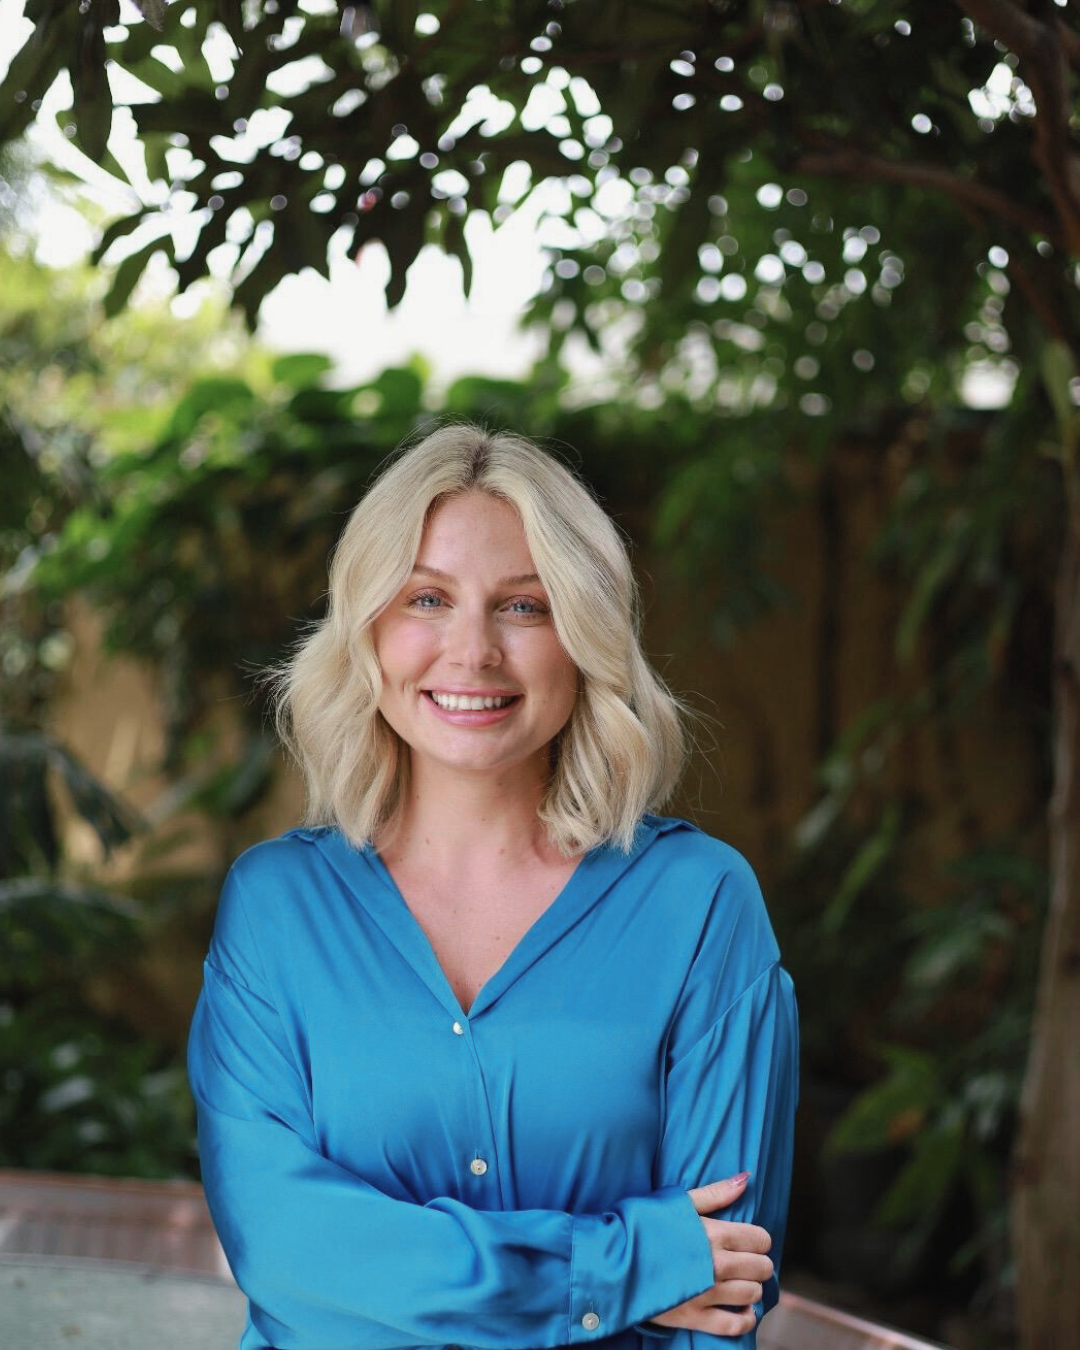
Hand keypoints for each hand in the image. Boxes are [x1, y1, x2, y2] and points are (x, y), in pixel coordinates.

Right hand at [646, 1174, 772, 1337]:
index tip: (750, 1241)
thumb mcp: (677, 1201)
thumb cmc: (640, 1224)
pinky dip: (745, 1318)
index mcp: (713, 1233)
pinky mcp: (694, 1318)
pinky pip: (734, 1325)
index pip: (759, 1239)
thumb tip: (745, 1178)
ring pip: (751, 1294)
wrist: (609, 1260)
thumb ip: (715, 1193)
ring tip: (741, 1282)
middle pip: (760, 1268)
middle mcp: (716, 1265)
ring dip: (751, 1288)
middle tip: (746, 1261)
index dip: (759, 1239)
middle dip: (758, 1263)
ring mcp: (706, 1294)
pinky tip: (742, 1310)